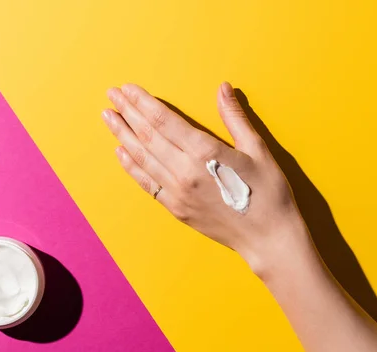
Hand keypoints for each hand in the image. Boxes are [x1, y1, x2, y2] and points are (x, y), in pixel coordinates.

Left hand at [102, 82, 304, 274]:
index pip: (164, 120)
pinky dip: (131, 167)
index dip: (143, 102)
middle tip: (111, 95)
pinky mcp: (176, 208)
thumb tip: (223, 88)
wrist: (268, 238)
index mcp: (205, 152)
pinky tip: (120, 152)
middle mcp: (184, 171)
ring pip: (142, 158)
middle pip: (148, 136)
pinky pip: (147, 184)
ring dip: (123, 136)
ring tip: (109, 118)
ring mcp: (177, 192)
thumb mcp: (257, 150)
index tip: (127, 89)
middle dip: (128, 113)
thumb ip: (235, 117)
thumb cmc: (268, 193)